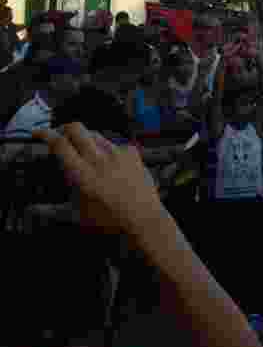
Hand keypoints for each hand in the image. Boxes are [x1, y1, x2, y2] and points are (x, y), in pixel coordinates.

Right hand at [34, 122, 163, 239]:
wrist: (144, 216)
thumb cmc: (109, 218)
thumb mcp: (77, 215)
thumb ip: (54, 207)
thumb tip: (34, 207)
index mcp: (82, 174)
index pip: (60, 144)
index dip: (47, 135)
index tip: (40, 133)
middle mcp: (99, 159)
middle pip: (77, 128)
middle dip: (65, 128)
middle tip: (61, 135)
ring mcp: (117, 153)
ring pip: (96, 135)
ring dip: (87, 141)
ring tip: (88, 156)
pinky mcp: (132, 152)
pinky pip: (115, 144)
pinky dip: (108, 151)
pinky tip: (110, 164)